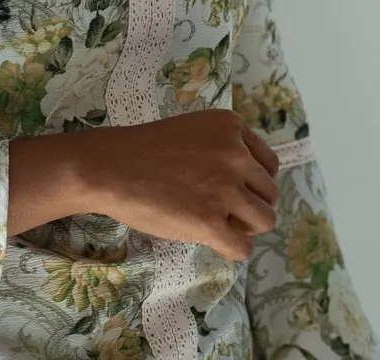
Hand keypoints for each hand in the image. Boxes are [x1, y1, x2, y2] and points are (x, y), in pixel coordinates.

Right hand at [24, 110, 280, 259]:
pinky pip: (243, 247)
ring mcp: (225, 188)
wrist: (110, 168)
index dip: (254, 183)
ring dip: (246, 228)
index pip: (269, 165)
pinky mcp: (210, 220)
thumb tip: (251, 186)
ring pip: (265, 220)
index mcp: (233, 129)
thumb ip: (225, 150)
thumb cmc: (145, 152)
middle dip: (251, 206)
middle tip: (224, 212)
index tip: (235, 192)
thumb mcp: (196, 133)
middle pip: (270, 193)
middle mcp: (236, 155)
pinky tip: (217, 244)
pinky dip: (234, 250)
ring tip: (221, 227)